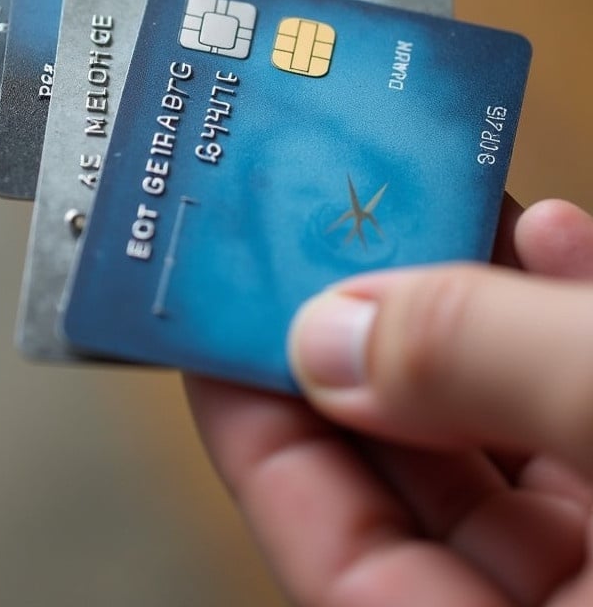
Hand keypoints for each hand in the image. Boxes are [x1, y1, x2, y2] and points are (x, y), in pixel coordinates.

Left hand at [186, 199, 592, 604]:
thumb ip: (473, 368)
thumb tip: (329, 331)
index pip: (341, 566)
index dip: (262, 442)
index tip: (219, 328)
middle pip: (420, 480)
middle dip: (373, 338)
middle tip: (321, 240)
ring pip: (500, 425)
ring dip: (473, 305)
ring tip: (434, 209)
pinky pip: (581, 397)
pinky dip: (559, 311)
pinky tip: (548, 235)